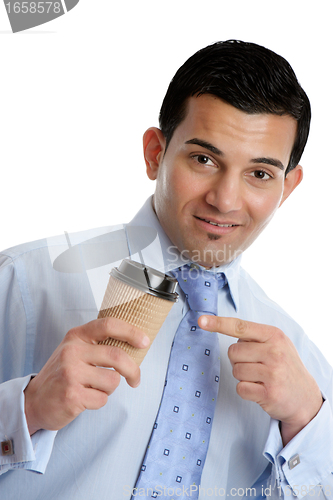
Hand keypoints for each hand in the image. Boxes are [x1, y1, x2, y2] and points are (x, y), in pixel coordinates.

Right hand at [24, 317, 149, 434]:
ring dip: (109, 389)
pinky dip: (98, 402)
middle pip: (117, 357)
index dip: (130, 331)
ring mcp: (71, 373)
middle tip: (135, 379)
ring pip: (112, 381)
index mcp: (76, 336)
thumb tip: (134, 344)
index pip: (108, 325)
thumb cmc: (62, 375)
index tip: (145, 341)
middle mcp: (72, 351)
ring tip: (93, 389)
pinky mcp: (72, 395)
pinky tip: (84, 399)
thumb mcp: (75, 351)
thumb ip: (98, 345)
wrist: (34, 401)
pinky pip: (103, 399)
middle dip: (133, 370)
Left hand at [198, 316, 322, 444]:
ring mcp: (273, 373)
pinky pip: (240, 388)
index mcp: (274, 335)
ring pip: (235, 370)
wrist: (305, 398)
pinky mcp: (269, 393)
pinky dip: (246, 390)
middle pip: (232, 352)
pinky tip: (261, 390)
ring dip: (243, 376)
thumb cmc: (285, 367)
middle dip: (238, 360)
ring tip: (261, 378)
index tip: (202, 321)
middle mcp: (275, 352)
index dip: (218, 323)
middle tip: (256, 366)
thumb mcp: (277, 344)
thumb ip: (254, 337)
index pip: (240, 327)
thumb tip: (222, 327)